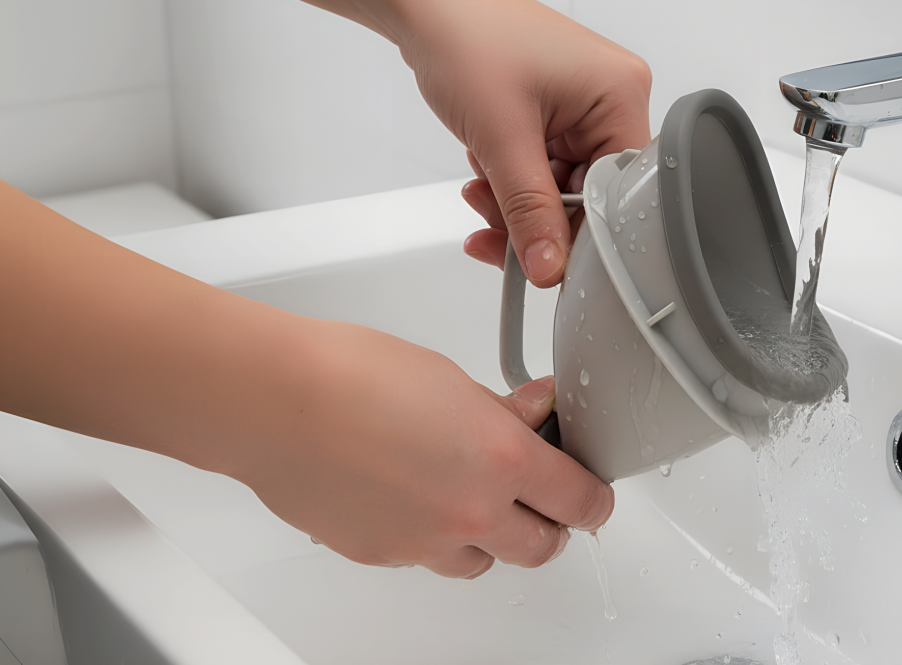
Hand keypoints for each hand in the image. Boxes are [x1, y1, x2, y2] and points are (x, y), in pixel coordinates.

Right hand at [235, 319, 612, 577]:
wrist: (274, 401)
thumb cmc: (352, 373)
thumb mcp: (452, 379)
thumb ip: (502, 412)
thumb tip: (533, 414)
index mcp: (503, 459)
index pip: (580, 500)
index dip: (594, 498)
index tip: (592, 493)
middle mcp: (471, 512)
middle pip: (542, 548)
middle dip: (549, 525)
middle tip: (537, 497)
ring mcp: (424, 543)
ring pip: (482, 562)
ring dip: (488, 536)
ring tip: (465, 494)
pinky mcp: (381, 556)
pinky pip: (425, 559)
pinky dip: (430, 536)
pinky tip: (410, 495)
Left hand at [397, 0, 651, 286]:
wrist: (422, 0)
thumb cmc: (466, 38)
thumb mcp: (502, 139)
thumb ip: (529, 211)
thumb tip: (549, 270)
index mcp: (621, 95)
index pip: (620, 191)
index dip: (580, 233)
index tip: (543, 263)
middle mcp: (614, 98)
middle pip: (591, 192)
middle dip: (536, 215)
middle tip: (493, 231)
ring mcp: (584, 104)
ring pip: (562, 185)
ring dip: (516, 200)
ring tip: (477, 190)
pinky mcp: (557, 109)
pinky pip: (544, 166)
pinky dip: (511, 178)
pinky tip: (481, 172)